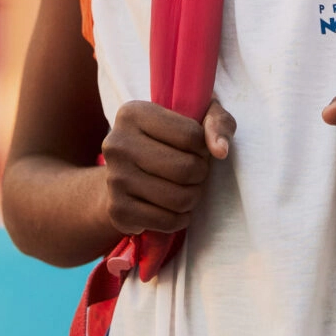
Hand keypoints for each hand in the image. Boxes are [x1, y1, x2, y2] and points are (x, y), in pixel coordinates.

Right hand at [99, 99, 236, 236]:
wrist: (123, 175)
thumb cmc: (167, 141)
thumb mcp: (196, 118)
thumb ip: (217, 123)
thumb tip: (221, 151)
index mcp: (133, 114)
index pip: (191, 135)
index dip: (203, 146)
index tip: (196, 148)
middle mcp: (118, 144)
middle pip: (186, 168)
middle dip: (201, 174)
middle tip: (195, 172)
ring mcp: (114, 179)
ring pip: (179, 198)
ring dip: (193, 197)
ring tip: (187, 189)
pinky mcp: (118, 211)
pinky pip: (167, 221)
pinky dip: (181, 218)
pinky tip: (175, 208)